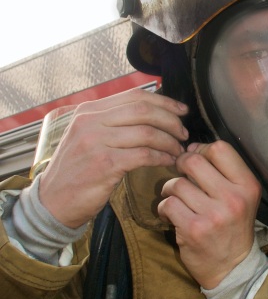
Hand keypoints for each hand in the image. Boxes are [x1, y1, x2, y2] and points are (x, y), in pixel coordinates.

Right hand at [39, 89, 188, 227]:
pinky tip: (168, 162)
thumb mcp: (86, 137)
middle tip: (183, 134)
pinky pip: (144, 155)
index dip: (163, 102)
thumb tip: (149, 114)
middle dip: (170, 121)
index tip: (181, 111)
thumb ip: (111, 123)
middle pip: (143, 110)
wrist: (53, 201)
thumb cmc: (75, 172)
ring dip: (169, 142)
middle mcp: (91, 121)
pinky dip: (162, 157)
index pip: (134, 96)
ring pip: (147, 133)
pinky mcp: (105, 164)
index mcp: (89, 111)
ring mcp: (97, 142)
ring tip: (179, 151)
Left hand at [158, 141, 261, 289]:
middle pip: (194, 161)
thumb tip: (191, 149)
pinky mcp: (194, 229)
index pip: (220, 148)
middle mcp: (233, 198)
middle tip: (181, 176)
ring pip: (177, 184)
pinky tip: (172, 215)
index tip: (196, 160)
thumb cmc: (232, 227)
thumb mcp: (241, 196)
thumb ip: (222, 172)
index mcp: (248, 185)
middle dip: (181, 165)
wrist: (231, 267)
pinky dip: (165, 208)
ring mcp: (214, 215)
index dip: (201, 149)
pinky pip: (168, 204)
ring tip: (177, 200)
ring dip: (170, 190)